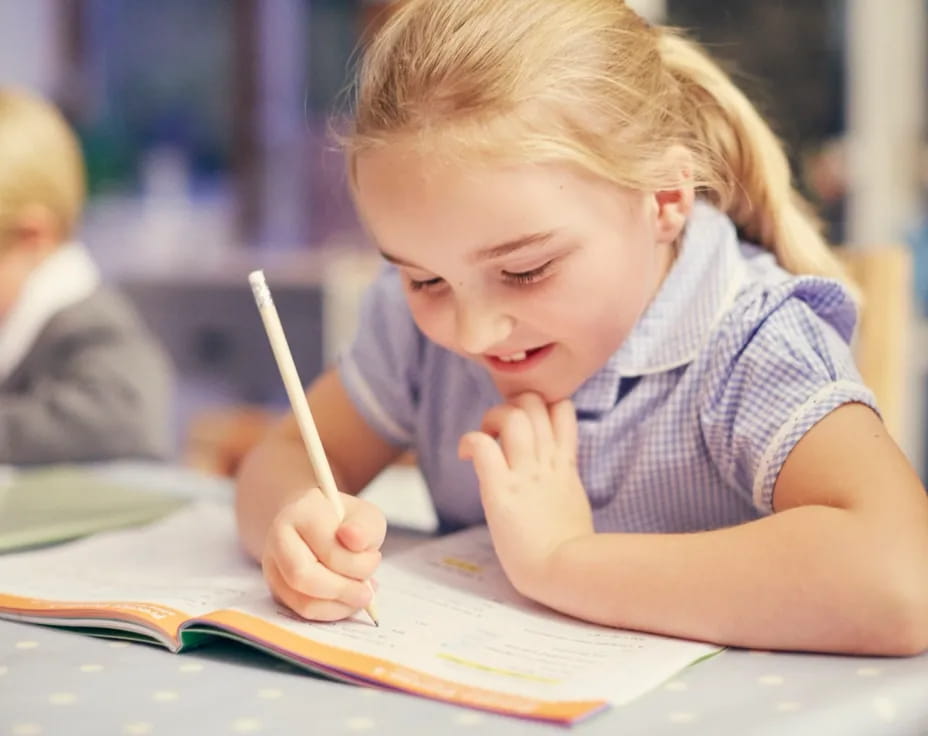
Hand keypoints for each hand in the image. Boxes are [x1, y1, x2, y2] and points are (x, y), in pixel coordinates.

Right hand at [261, 489, 384, 620]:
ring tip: (360, 595)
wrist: (322, 526)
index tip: (375, 558)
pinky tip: (347, 600)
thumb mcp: (366, 516)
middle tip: (367, 593)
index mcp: (301, 512)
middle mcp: (279, 538)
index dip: (356, 563)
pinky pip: (302, 611)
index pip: (326, 548)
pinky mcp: (278, 589)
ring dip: (338, 605)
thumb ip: (365, 528)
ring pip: (301, 600)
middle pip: (302, 576)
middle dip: (342, 590)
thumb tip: (353, 539)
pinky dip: (331, 611)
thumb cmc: (347, 522)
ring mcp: (273, 566)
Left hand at [458, 393, 593, 597]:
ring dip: (491, 418)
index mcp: (565, 465)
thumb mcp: (573, 502)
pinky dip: (470, 442)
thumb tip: (552, 478)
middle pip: (535, 403)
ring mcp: (525, 474)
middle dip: (513, 405)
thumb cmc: (570, 550)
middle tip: (500, 430)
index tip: (525, 422)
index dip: (541, 404)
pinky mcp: (501, 490)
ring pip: (511, 416)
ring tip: (484, 439)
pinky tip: (465, 456)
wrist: (566, 571)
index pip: (561, 409)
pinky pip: (483, 445)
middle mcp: (546, 462)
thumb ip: (561, 481)